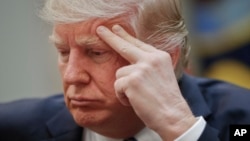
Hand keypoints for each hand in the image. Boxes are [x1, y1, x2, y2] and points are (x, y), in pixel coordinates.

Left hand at [96, 25, 195, 139]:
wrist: (173, 116)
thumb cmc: (166, 100)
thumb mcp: (161, 76)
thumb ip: (147, 66)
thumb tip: (130, 63)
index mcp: (160, 57)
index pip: (139, 43)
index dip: (126, 36)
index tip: (116, 29)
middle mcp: (151, 59)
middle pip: (124, 46)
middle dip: (110, 37)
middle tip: (100, 29)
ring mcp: (141, 68)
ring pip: (119, 74)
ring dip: (124, 87)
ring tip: (138, 96)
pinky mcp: (132, 80)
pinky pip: (117, 86)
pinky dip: (122, 96)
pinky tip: (134, 101)